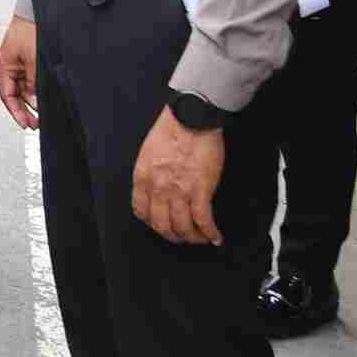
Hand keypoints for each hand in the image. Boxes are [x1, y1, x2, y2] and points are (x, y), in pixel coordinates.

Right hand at [0, 15, 39, 129]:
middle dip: (24, 109)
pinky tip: (44, 96)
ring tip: (43, 111)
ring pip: (25, 88)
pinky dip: (37, 89)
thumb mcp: (33, 60)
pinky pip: (32, 79)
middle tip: (35, 123)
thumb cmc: (30, 29)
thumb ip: (33, 82)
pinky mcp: (31, 59)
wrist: (37, 12)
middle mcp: (11, 65)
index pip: (7, 95)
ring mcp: (21, 62)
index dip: (15, 111)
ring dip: (33, 100)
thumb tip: (34, 101)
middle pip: (15, 94)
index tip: (25, 124)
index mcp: (5, 65)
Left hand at [131, 107, 225, 244]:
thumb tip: (157, 189)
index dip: (152, 224)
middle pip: (161, 225)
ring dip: (193, 238)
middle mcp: (158, 188)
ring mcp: (179, 191)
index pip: (141, 212)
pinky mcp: (200, 190)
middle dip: (173, 236)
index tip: (162, 226)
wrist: (191, 118)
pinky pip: (203, 220)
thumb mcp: (149, 153)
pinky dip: (210, 233)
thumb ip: (151, 174)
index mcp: (143, 177)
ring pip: (183, 227)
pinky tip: (215, 237)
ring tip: (200, 238)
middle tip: (183, 237)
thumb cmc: (172, 130)